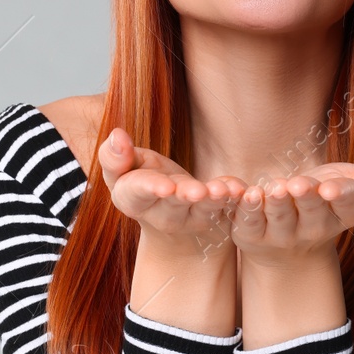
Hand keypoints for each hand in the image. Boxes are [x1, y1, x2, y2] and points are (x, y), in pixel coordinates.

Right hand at [96, 127, 246, 255]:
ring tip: (222, 190)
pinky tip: (239, 188)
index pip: (138, 194)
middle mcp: (162, 215)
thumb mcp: (124, 167)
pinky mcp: (215, 214)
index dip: (151, 189)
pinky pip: (227, 208)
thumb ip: (115, 156)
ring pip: (202, 211)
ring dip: (213, 200)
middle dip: (184, 197)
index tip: (165, 186)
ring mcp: (191, 218)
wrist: (171, 207)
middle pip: (172, 206)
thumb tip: (117, 135)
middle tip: (197, 191)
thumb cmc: (142, 178)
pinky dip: (233, 197)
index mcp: (133, 200)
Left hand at [231, 162, 353, 266]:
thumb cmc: (327, 199)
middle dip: (307, 198)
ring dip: (275, 204)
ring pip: (279, 218)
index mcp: (343, 215)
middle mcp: (314, 229)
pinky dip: (243, 207)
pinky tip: (241, 192)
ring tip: (272, 189)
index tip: (334, 188)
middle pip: (313, 213)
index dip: (342, 197)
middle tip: (299, 185)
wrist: (288, 239)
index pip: (349, 207)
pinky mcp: (251, 234)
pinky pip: (246, 222)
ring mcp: (282, 235)